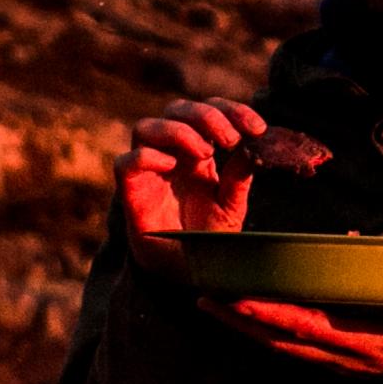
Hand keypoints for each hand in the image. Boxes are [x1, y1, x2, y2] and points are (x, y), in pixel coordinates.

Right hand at [114, 97, 266, 279]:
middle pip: (176, 109)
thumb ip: (239, 176)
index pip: (208, 111)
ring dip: (178, 132)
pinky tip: (171, 167)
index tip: (257, 128)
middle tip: (230, 139)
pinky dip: (147, 157)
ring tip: (204, 154)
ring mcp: (148, 171)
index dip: (232, 111)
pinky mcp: (131, 193)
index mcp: (197, 151)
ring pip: (145, 127)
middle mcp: (170, 154)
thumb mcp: (232, 205)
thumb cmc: (207, 236)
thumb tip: (254, 147)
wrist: (184, 274)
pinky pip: (125, 163)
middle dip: (206, 116)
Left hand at [207, 297, 382, 376]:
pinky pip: (286, 344)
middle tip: (205, 297)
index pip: (310, 327)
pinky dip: (260, 331)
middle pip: (281, 338)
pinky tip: (236, 315)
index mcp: (364, 342)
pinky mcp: (329, 357)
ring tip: (209, 302)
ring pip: (278, 343)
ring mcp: (331, 359)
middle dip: (241, 320)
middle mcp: (341, 354)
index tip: (243, 299)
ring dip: (241, 327)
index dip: (274, 315)